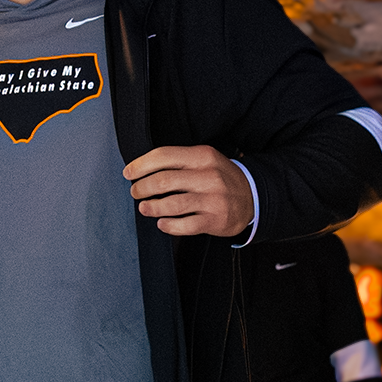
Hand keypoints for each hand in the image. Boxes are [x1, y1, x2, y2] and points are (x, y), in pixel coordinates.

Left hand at [122, 146, 253, 237]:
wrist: (253, 197)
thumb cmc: (220, 178)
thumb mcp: (205, 160)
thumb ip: (179, 161)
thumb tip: (142, 169)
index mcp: (202, 156)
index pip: (164, 156)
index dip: (140, 165)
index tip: (128, 173)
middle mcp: (208, 176)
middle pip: (163, 181)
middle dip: (142, 188)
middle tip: (135, 192)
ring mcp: (212, 199)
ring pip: (171, 204)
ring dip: (151, 207)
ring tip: (144, 207)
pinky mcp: (215, 220)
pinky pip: (184, 225)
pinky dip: (168, 225)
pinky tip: (162, 223)